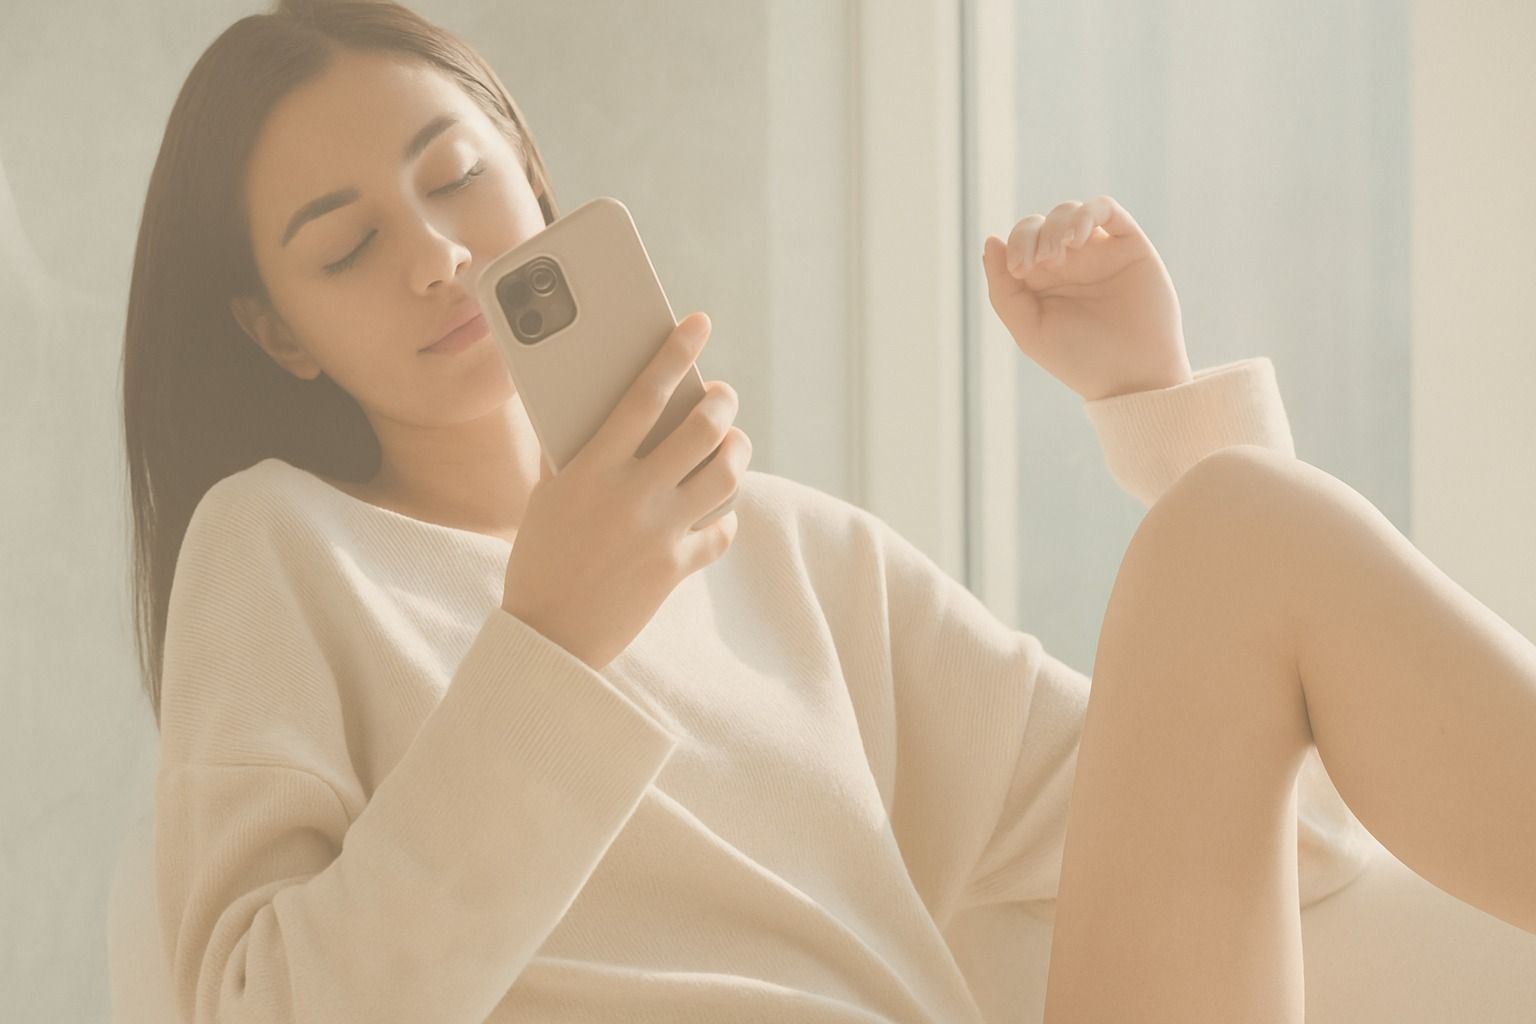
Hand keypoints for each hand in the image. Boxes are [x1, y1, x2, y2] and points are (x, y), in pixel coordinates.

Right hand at [503, 312, 748, 670]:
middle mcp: (632, 494)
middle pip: (701, 429)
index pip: (644, 393)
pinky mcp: (676, 568)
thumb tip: (603, 411)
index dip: (676, 351)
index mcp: (593, 468)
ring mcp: (659, 532)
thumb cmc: (540, 558)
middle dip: (723, 402)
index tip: (699, 323)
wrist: (547, 635)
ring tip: (734, 441)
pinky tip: (719, 511)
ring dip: (737, 450)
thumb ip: (577, 457)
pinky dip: (726, 516)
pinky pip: (722, 531)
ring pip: (725, 474)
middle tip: (724, 394)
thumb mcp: (547, 497)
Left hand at [980, 195, 1192, 401]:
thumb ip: (1003, 290)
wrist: (1131, 374)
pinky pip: (1106, 209)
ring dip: (1058, 225)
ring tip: (1061, 253)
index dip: (1015, 245)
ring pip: (1070, 212)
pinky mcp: (1129, 246)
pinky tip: (1080, 237)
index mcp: (1042, 281)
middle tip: (1043, 264)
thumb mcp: (1029, 330)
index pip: (1020, 242)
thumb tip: (991, 241)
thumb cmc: (1079, 358)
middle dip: (1033, 236)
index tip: (1020, 271)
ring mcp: (1099, 252)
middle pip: (1041, 223)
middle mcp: (1070, 262)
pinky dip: (1089, 212)